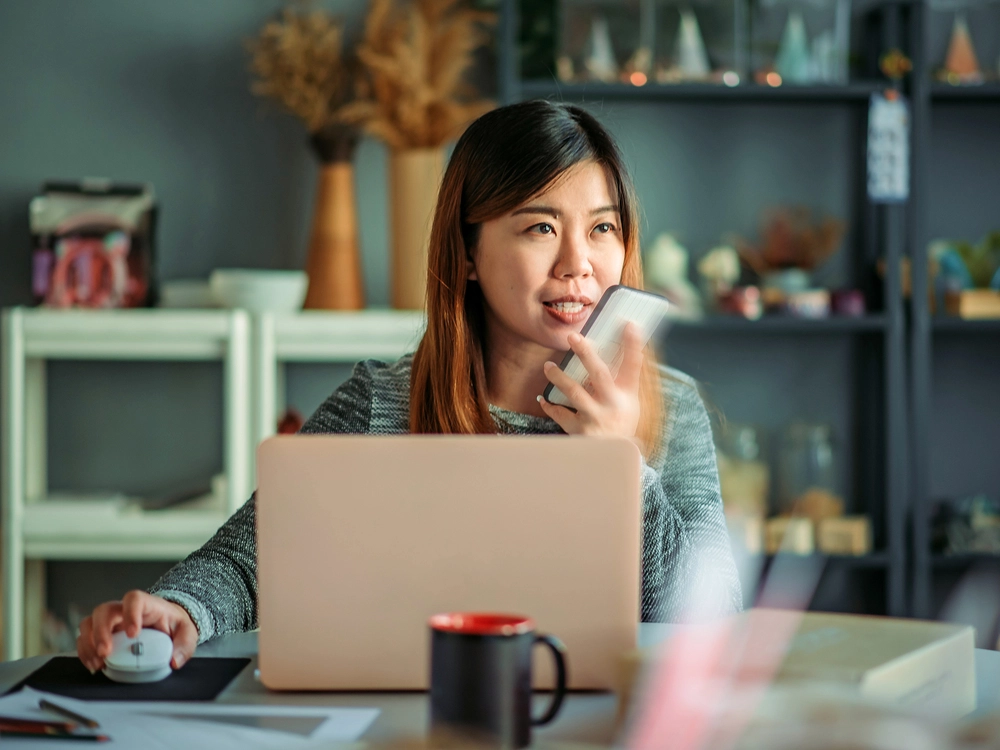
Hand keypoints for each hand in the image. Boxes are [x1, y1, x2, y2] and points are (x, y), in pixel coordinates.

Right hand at [76, 590, 197, 672]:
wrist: (166, 626)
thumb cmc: (174, 625)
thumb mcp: (187, 632)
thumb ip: (185, 645)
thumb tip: (174, 660)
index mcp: (147, 604)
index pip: (134, 599)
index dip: (130, 613)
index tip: (133, 634)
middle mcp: (123, 610)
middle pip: (104, 610)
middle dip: (101, 631)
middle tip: (106, 652)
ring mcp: (111, 622)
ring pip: (89, 623)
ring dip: (89, 643)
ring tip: (98, 662)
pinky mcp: (102, 635)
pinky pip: (85, 639)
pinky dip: (85, 652)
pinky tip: (95, 665)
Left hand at [538, 322, 642, 439]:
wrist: (614, 460)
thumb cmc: (619, 425)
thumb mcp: (628, 404)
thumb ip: (618, 382)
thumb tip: (603, 355)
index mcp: (627, 396)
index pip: (634, 366)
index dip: (633, 345)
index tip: (630, 324)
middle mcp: (613, 405)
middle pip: (599, 374)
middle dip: (586, 353)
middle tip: (573, 336)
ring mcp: (596, 418)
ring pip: (575, 393)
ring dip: (559, 377)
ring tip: (548, 366)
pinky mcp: (580, 431)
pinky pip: (560, 414)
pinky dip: (550, 406)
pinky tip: (542, 399)